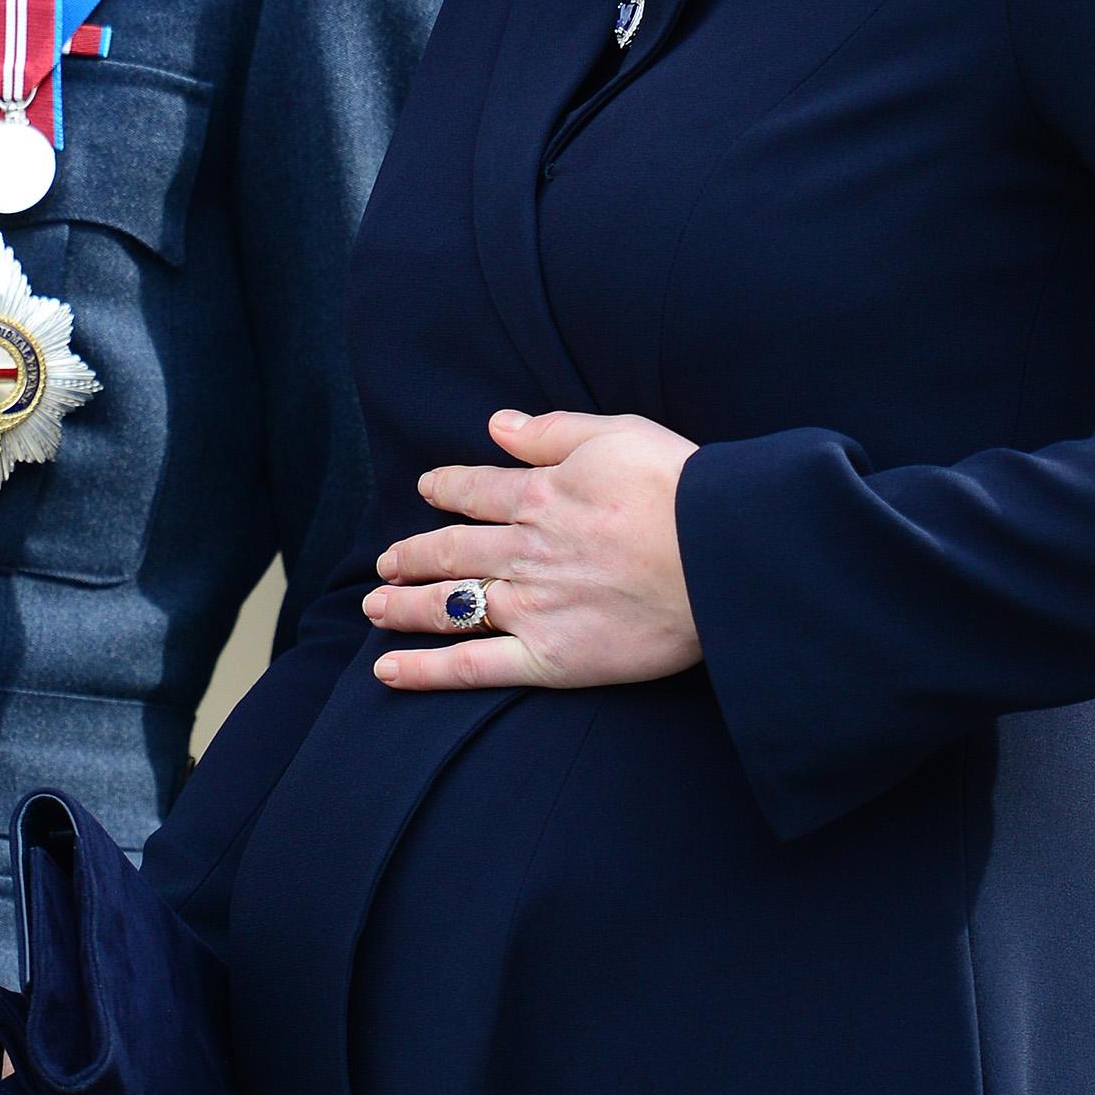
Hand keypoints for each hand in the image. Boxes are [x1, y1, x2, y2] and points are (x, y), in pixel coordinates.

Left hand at [363, 407, 701, 692]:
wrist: (719, 554)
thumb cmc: (680, 489)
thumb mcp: (616, 433)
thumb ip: (551, 431)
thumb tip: (498, 423)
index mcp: (539, 495)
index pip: (475, 490)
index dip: (445, 488)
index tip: (426, 489)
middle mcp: (524, 550)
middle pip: (451, 550)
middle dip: (412, 554)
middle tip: (385, 561)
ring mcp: (531, 606)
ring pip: (448, 605)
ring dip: (404, 605)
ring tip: (375, 606)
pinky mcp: (549, 658)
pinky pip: (473, 666)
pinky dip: (426, 671)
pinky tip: (388, 670)